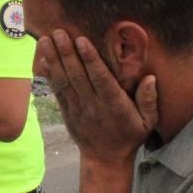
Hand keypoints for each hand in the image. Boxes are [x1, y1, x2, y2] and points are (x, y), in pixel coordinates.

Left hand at [38, 30, 157, 162]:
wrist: (105, 159)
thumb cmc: (129, 136)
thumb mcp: (148, 122)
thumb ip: (149, 100)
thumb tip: (151, 78)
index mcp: (114, 106)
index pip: (101, 79)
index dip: (90, 60)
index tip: (82, 41)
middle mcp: (93, 106)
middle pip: (78, 77)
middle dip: (67, 53)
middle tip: (59, 32)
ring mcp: (77, 109)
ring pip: (64, 82)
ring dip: (54, 59)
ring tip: (45, 39)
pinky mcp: (67, 112)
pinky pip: (56, 91)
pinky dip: (49, 74)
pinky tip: (42, 58)